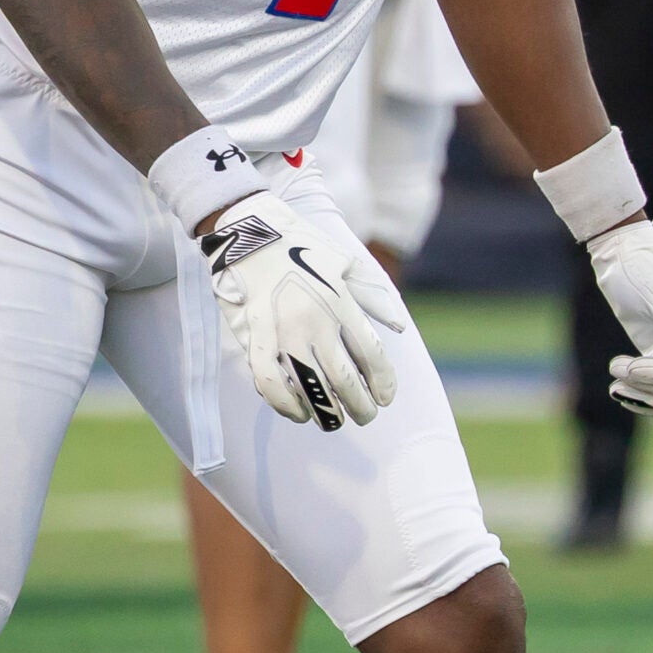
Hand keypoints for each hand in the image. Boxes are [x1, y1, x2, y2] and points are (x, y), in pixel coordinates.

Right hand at [199, 189, 408, 429]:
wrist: (251, 230)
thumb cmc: (302, 246)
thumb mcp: (345, 261)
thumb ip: (374, 295)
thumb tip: (400, 326)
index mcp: (341, 301)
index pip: (371, 353)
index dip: (382, 382)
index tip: (386, 398)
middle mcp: (316, 320)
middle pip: (345, 378)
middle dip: (360, 405)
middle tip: (365, 416)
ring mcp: (284, 330)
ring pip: (310, 387)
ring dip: (326, 412)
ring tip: (334, 422)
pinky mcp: (255, 335)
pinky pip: (269, 380)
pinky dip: (284, 404)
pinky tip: (296, 413)